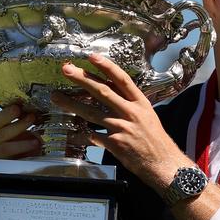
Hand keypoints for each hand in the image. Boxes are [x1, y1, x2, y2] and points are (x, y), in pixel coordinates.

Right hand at [0, 86, 40, 171]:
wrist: (18, 182)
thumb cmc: (24, 155)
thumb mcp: (26, 135)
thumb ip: (26, 122)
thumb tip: (37, 108)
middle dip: (9, 114)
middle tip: (25, 111)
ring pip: (2, 135)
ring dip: (20, 129)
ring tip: (35, 126)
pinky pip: (5, 150)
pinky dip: (21, 146)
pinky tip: (34, 145)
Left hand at [50, 54, 192, 191]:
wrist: (163, 162)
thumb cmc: (156, 140)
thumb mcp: (148, 116)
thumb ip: (129, 105)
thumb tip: (113, 95)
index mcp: (140, 103)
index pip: (121, 79)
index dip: (106, 66)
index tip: (92, 56)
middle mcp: (130, 112)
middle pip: (102, 91)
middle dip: (83, 78)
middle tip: (66, 70)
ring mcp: (121, 128)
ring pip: (91, 113)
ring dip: (71, 104)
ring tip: (56, 97)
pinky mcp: (115, 143)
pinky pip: (92, 137)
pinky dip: (81, 136)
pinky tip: (70, 135)